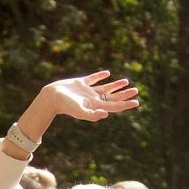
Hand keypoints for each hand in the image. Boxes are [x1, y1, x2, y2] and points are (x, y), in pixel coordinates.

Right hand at [14, 72, 140, 147]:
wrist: (51, 97)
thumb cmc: (65, 106)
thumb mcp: (79, 111)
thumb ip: (92, 115)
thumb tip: (106, 114)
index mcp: (95, 105)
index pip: (114, 106)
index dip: (125, 104)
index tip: (136, 102)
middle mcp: (93, 99)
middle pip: (112, 97)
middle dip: (124, 94)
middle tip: (136, 90)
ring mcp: (87, 91)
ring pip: (105, 88)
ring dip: (116, 85)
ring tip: (126, 81)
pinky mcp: (80, 83)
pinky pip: (93, 79)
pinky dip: (100, 76)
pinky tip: (107, 73)